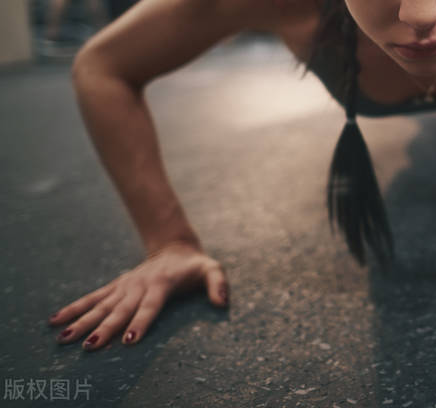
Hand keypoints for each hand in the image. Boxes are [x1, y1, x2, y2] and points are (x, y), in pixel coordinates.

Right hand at [48, 242, 228, 350]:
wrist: (175, 247)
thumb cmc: (196, 265)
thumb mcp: (212, 269)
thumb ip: (218, 284)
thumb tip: (222, 302)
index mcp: (161, 285)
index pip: (150, 307)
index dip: (141, 322)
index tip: (129, 340)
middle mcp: (138, 286)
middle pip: (120, 311)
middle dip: (105, 329)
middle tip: (90, 346)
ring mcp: (124, 286)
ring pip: (100, 306)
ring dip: (82, 321)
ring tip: (63, 338)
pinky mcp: (115, 287)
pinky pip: (92, 299)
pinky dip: (73, 308)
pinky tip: (54, 321)